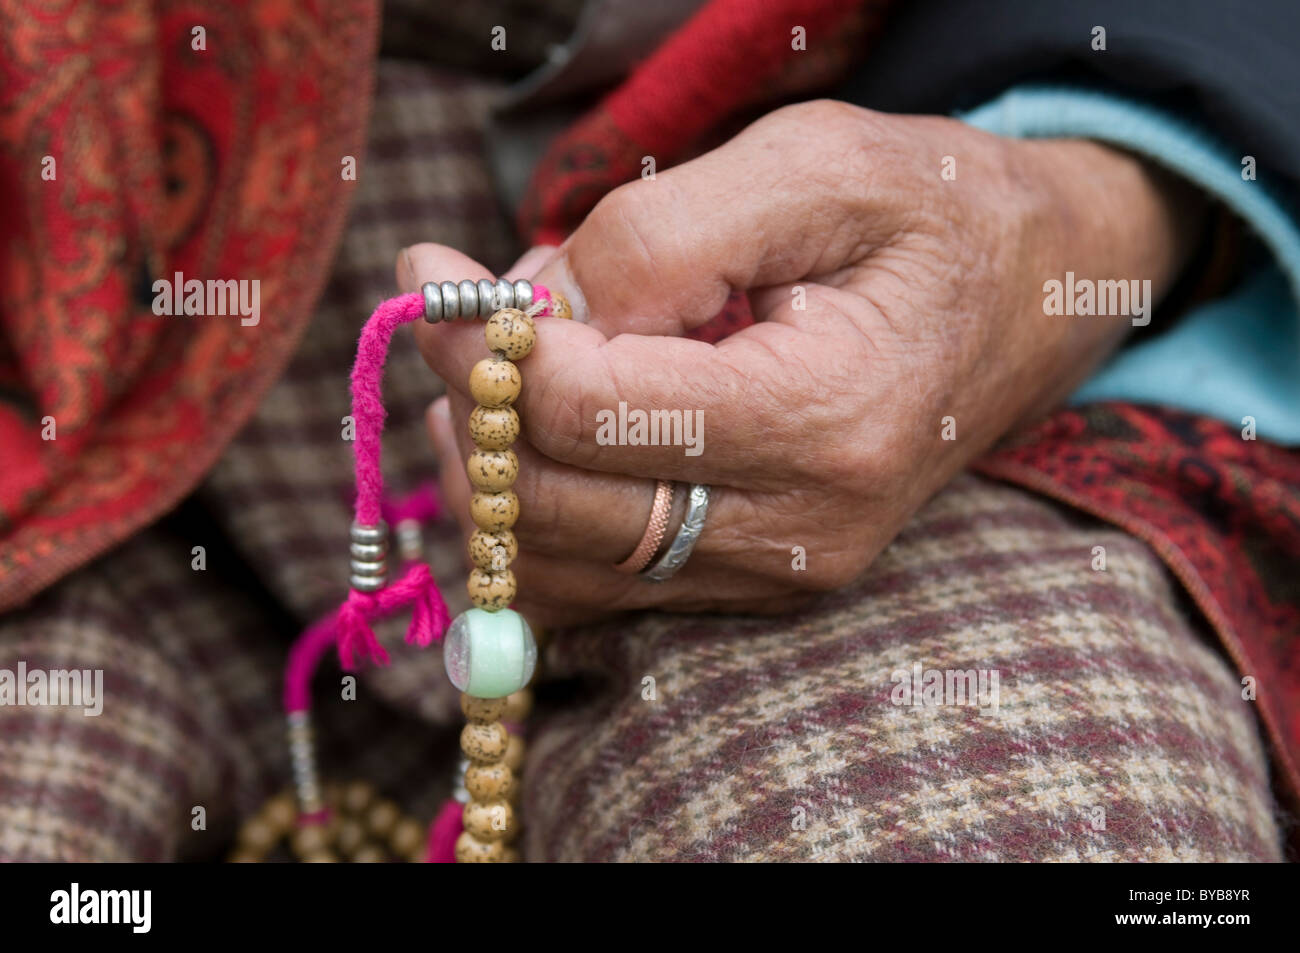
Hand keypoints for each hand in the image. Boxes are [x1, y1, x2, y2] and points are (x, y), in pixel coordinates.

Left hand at [404, 99, 1202, 626]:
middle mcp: (802, 527)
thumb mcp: (811, 166)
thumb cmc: (932, 215)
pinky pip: (593, 597)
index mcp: (824, 417)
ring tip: (486, 378)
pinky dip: (529, 530)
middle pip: (555, 503)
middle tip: (448, 318)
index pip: (589, 416)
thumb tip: (534, 316)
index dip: (482, 344)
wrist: (1032, 296)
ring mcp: (778, 574)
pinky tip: (528, 446)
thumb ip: (661, 235)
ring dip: (484, 474)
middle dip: (468, 405)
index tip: (431, 275)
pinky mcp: (756, 586)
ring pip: (557, 570)